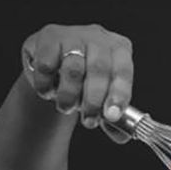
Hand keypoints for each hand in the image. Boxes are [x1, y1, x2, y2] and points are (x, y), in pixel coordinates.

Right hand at [21, 22, 133, 140]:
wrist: (55, 69)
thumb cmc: (85, 84)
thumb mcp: (102, 100)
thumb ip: (113, 120)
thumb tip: (121, 135)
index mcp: (119, 50)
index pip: (123, 70)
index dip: (119, 94)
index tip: (111, 115)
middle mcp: (98, 37)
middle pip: (98, 69)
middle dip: (93, 101)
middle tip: (88, 121)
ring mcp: (73, 34)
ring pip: (72, 68)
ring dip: (68, 96)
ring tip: (65, 107)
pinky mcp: (49, 37)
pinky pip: (47, 65)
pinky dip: (46, 85)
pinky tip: (48, 91)